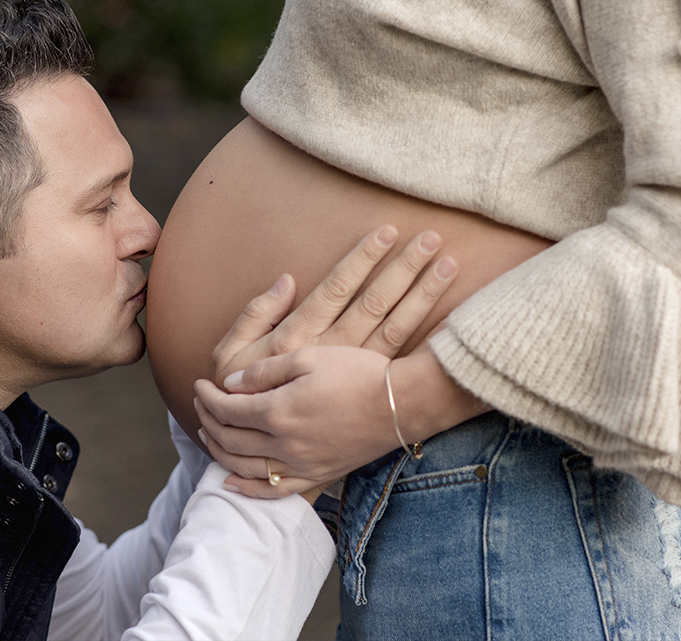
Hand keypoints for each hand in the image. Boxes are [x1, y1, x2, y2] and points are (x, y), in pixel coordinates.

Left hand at [196, 346, 489, 498]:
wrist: (402, 404)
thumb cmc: (358, 372)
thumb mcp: (307, 357)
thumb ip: (264, 372)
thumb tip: (231, 384)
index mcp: (278, 411)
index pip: (227, 409)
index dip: (207, 397)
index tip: (200, 384)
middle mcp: (284, 444)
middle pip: (230, 439)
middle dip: (208, 421)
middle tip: (201, 404)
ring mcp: (301, 464)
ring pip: (245, 468)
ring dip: (219, 452)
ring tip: (208, 435)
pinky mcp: (318, 475)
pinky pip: (275, 490)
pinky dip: (248, 488)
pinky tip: (232, 482)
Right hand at [211, 225, 458, 384]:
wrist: (260, 450)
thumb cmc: (240, 392)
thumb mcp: (231, 354)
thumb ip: (255, 314)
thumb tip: (288, 279)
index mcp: (297, 339)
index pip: (336, 289)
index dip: (362, 259)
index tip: (386, 232)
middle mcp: (330, 353)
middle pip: (374, 303)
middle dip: (404, 269)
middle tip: (433, 239)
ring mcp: (352, 373)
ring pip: (395, 328)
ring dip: (423, 295)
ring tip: (449, 264)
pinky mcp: (365, 389)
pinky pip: (401, 357)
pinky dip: (427, 335)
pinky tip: (448, 316)